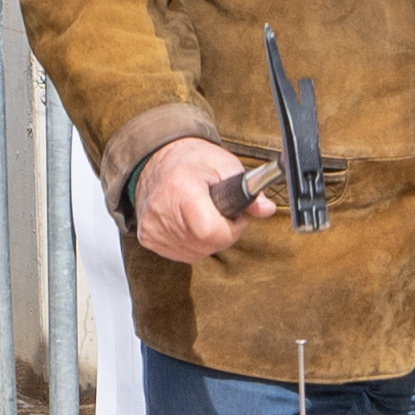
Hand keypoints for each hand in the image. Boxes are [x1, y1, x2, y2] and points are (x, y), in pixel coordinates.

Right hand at [129, 138, 253, 265]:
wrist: (156, 160)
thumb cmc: (192, 161)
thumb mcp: (225, 164)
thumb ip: (248, 189)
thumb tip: (267, 208)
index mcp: (181, 188)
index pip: (209, 230)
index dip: (230, 230)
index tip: (234, 217)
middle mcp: (161, 209)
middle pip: (205, 245)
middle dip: (223, 234)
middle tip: (222, 215)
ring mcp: (152, 226)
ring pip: (195, 253)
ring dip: (208, 241)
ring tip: (205, 216)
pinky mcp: (147, 237)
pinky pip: (181, 254)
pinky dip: (193, 244)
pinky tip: (191, 224)